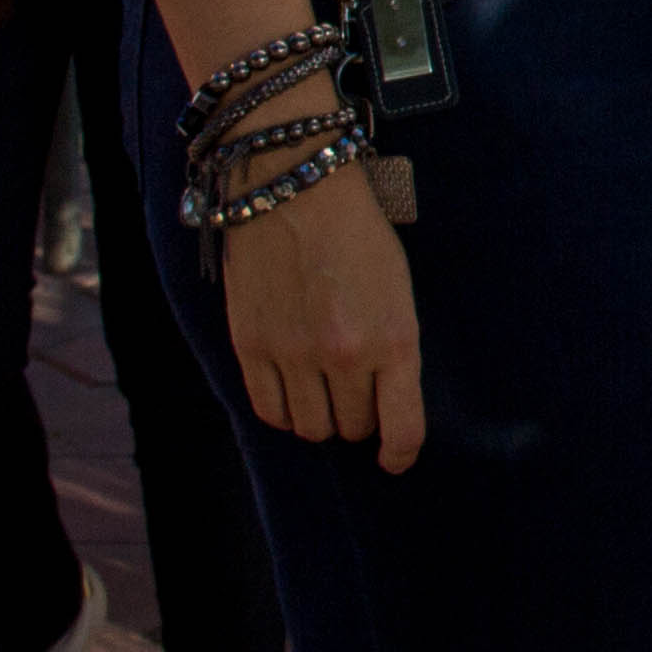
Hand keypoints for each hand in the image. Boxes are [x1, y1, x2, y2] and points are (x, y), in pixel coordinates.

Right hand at [221, 162, 426, 471]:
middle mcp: (344, 356)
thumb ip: (394, 347)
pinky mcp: (250, 347)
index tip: (396, 460)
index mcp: (395, 339)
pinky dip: (283, 411)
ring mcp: (293, 355)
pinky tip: (292, 393)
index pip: (402, 427)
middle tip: (359, 399)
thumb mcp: (399, 290)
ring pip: (308, 428)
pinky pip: (267, 409)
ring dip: (321, 419)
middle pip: (351, 428)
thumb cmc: (359, 235)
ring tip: (325, 394)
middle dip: (360, 421)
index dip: (400, 453)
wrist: (296, 190)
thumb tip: (386, 400)